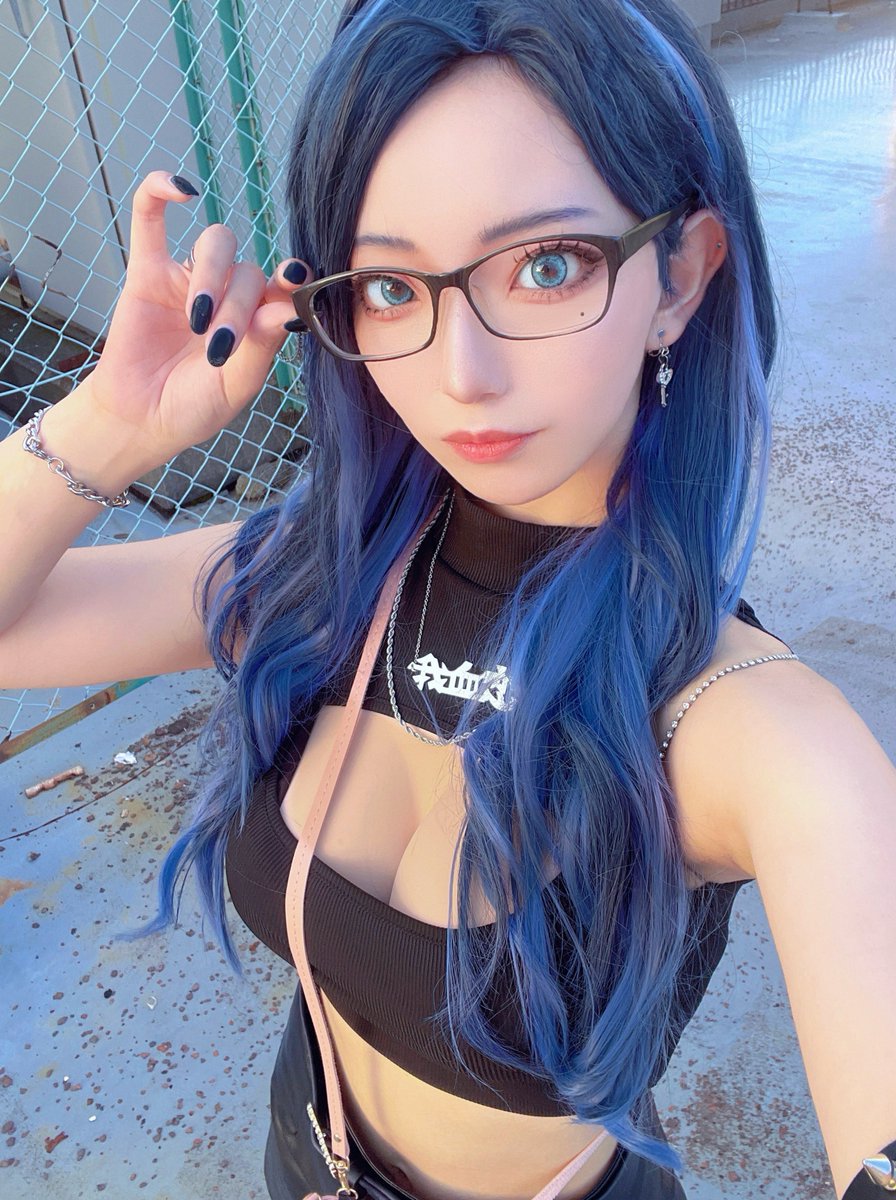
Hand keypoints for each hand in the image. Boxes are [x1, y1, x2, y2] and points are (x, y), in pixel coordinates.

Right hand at [84, 169, 311, 468]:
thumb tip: (291, 308)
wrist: (143, 419)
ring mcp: (190, 279)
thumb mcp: (237, 386)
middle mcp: (230, 292)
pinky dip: (160, 193)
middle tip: (218, 346)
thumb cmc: (195, 406)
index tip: (294, 279)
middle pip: (247, 271)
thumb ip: (262, 345)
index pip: (283, 285)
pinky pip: (151, 220)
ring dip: (209, 278)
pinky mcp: (148, 273)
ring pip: (214, 247)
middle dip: (237, 308)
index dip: (293, 277)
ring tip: (196, 321)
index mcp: (260, 319)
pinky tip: (178, 186)